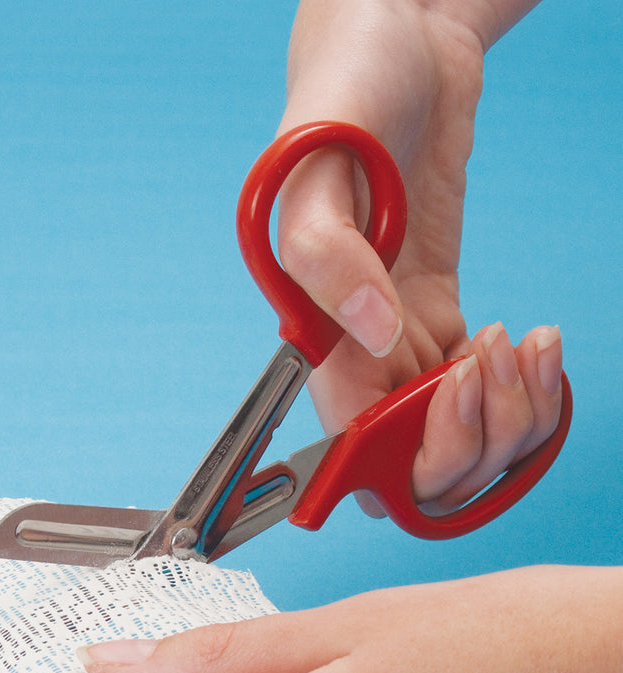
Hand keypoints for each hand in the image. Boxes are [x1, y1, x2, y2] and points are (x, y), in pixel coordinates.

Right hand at [275, 0, 560, 512]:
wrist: (392, 39)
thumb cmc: (340, 91)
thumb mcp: (316, 162)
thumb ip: (326, 257)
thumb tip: (372, 336)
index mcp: (312, 328)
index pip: (351, 439)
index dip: (402, 444)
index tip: (445, 389)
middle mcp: (354, 345)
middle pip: (407, 457)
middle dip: (466, 441)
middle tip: (495, 368)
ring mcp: (399, 330)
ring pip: (450, 433)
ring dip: (504, 416)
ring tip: (527, 348)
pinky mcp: (436, 304)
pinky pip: (477, 385)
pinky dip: (518, 387)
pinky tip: (533, 344)